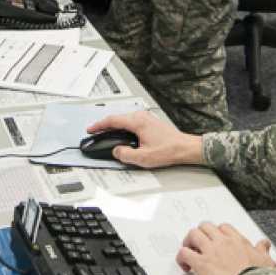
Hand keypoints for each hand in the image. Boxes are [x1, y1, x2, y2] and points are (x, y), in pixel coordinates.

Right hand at [83, 111, 201, 168]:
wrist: (185, 148)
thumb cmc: (169, 150)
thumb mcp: (143, 158)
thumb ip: (125, 155)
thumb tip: (116, 151)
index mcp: (137, 122)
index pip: (112, 120)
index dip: (99, 125)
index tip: (91, 129)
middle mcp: (141, 117)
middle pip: (117, 118)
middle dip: (104, 125)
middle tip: (95, 131)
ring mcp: (146, 118)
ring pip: (124, 119)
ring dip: (113, 125)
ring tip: (105, 133)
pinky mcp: (150, 122)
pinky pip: (131, 121)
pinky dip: (122, 126)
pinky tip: (121, 134)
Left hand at [177, 223, 275, 274]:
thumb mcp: (267, 263)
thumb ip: (263, 251)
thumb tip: (264, 244)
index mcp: (238, 241)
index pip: (223, 227)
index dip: (217, 234)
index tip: (216, 241)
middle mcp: (223, 243)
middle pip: (205, 226)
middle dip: (201, 234)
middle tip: (200, 246)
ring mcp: (211, 251)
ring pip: (192, 234)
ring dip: (188, 243)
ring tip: (190, 253)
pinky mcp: (201, 263)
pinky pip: (184, 253)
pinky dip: (181, 258)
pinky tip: (186, 267)